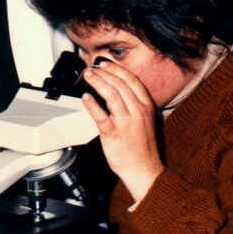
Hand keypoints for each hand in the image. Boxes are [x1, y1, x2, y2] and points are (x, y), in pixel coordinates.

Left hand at [81, 61, 163, 202]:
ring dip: (98, 82)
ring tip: (89, 77)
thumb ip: (135, 104)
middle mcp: (137, 112)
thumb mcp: (145, 119)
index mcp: (146, 106)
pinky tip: (86, 98)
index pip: (132, 80)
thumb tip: (117, 88)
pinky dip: (92, 104)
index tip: (106, 64)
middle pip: (119, 84)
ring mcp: (126, 123)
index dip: (117, 69)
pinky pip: (101, 116)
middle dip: (104, 73)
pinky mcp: (114, 134)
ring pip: (111, 95)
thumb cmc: (142, 146)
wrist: (143, 169)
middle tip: (92, 69)